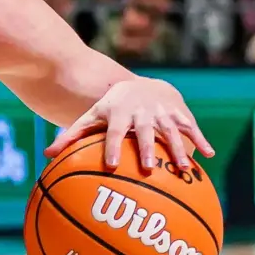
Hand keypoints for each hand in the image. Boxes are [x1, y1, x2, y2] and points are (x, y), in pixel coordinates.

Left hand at [47, 76, 213, 175]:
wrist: (142, 85)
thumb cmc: (111, 108)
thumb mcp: (91, 116)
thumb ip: (71, 136)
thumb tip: (46, 156)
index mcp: (119, 114)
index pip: (114, 131)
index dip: (113, 146)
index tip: (111, 165)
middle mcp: (142, 112)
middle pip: (145, 131)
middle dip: (148, 148)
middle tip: (149, 168)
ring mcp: (163, 112)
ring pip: (172, 131)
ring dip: (178, 149)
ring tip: (183, 169)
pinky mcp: (180, 114)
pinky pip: (191, 128)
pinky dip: (200, 140)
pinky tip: (208, 156)